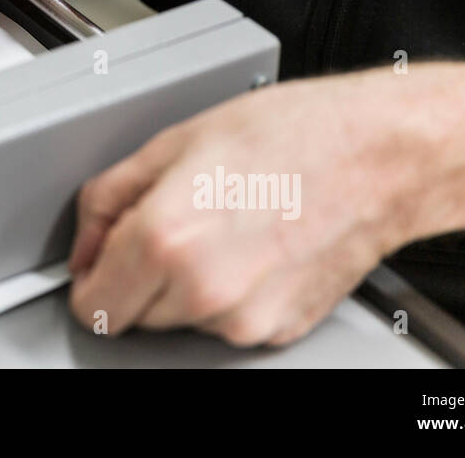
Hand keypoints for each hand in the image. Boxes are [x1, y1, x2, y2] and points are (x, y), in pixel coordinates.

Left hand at [67, 68, 445, 346]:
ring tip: (223, 224)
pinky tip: (252, 245)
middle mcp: (203, 291)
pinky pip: (227, 322)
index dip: (90, 277)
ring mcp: (244, 319)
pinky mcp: (278, 330)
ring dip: (185, 285)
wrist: (378, 157)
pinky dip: (228, 294)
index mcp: (166, 240)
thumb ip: (109, 197)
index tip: (99, 260)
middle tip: (173, 220)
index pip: (91, 306)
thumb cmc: (293, 135)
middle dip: (138, 275)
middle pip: (134, 313)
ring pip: (180, 319)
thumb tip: (86, 239)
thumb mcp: (174, 142)